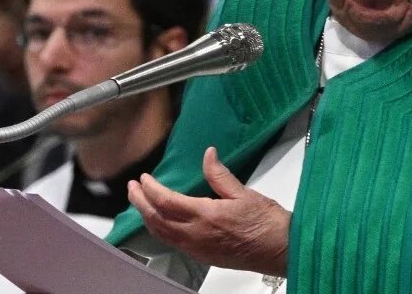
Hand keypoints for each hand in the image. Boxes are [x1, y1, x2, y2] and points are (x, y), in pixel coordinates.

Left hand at [126, 146, 289, 275]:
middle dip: (140, 203)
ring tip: (140, 204)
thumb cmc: (266, 223)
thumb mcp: (244, 193)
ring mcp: (197, 248)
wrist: (279, 250)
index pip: (166, 201)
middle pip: (156, 219)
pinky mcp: (202, 256)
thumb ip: (220, 175)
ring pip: (161, 234)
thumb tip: (208, 154)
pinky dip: (160, 230)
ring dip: (147, 217)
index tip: (144, 178)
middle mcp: (196, 235)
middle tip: (132, 189)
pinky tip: (160, 222)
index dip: (151, 189)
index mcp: (206, 216)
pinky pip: (172, 243)